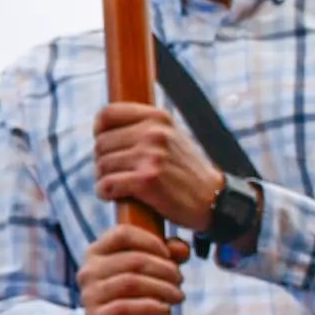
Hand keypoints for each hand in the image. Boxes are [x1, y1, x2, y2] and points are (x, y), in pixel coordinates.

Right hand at [78, 223, 188, 314]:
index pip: (122, 233)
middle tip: (180, 281)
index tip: (170, 255)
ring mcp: (88, 294)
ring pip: (131, 283)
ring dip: (162, 288)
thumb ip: (166, 257)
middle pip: (133, 260)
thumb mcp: (149, 274)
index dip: (151, 241)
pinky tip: (163, 309)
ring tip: (178, 296)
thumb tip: (182, 249)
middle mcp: (87, 271)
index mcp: (96, 253)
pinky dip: (148, 307)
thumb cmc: (134, 300)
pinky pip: (124, 308)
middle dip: (164, 269)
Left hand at [93, 101, 224, 230]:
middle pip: (101, 144)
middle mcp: (155, 133)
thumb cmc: (184, 171)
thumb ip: (142, 128)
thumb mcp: (170, 138)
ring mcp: (151, 155)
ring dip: (104, 179)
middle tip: (118, 174)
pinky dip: (105, 192)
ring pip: (101, 165)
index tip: (107, 146)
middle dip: (104, 161)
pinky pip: (107, 184)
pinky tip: (115, 196)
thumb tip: (99, 126)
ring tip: (121, 186)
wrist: (215, 201)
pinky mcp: (147, 180)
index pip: (107, 114)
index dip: (100, 131)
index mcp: (158, 117)